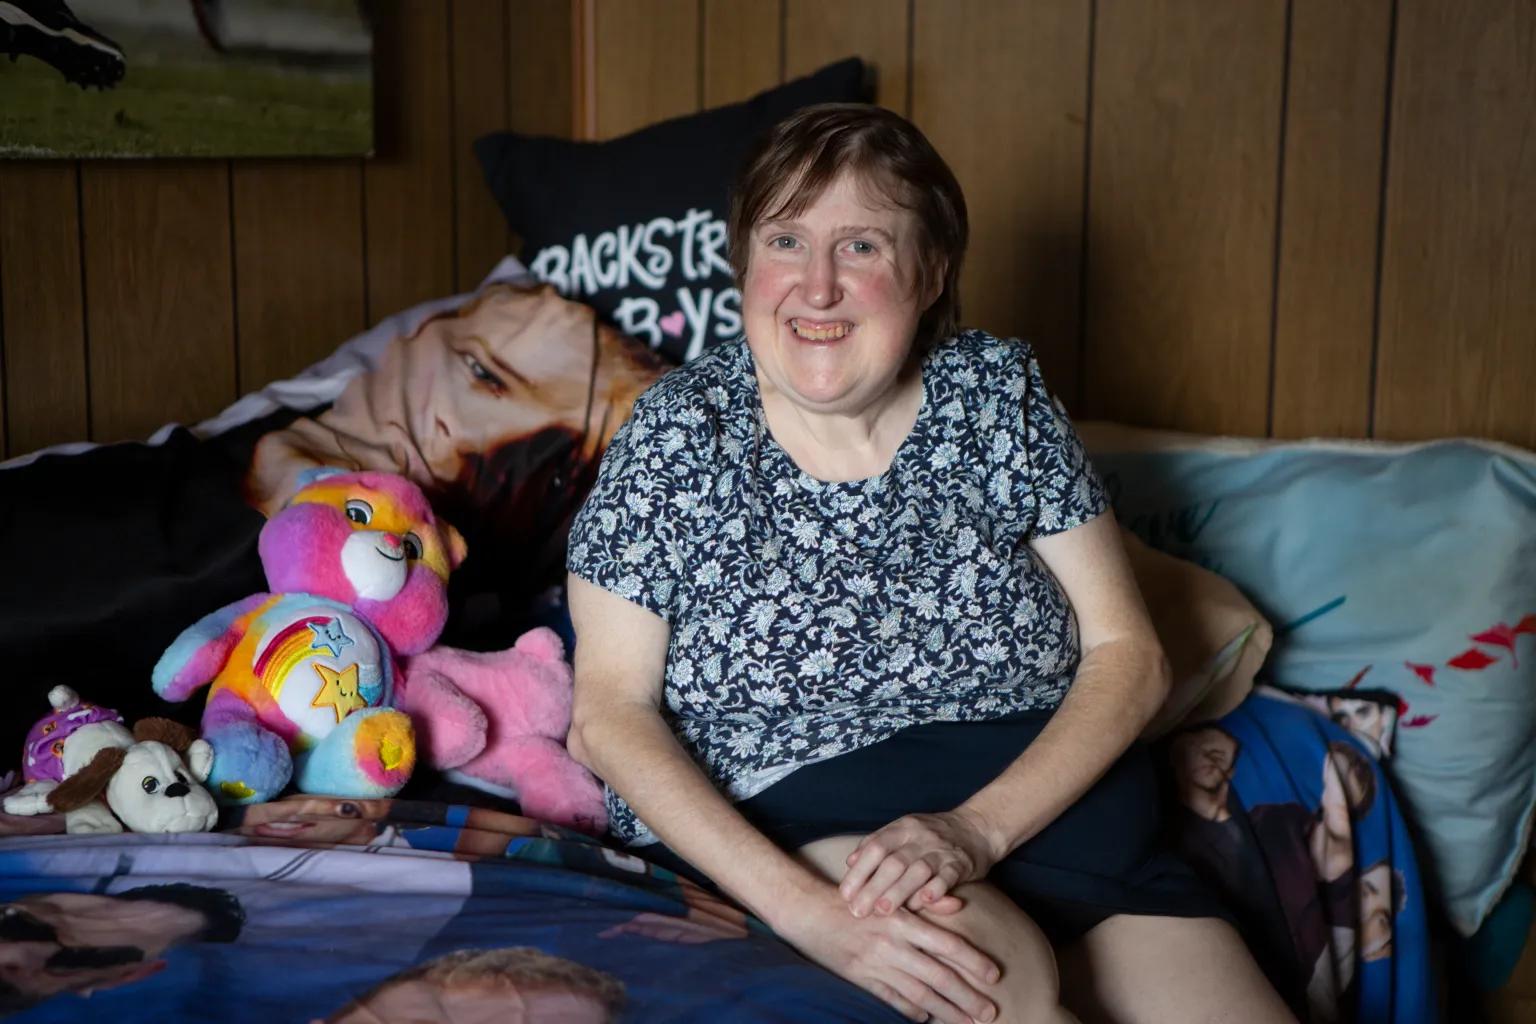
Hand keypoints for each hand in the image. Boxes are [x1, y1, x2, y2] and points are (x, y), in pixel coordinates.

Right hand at [774, 880, 999, 1023]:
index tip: (993, 975)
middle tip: (989, 1012)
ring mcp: (876, 964)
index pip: (946, 944)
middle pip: (938, 976)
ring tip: (967, 1022)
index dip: (972, 961)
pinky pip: (891, 1000)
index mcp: (903, 921)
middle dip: (967, 997)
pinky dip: (911, 1011)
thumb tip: (957, 904)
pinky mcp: (861, 978)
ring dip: (946, 1011)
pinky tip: (927, 1019)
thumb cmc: (853, 898)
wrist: (808, 911)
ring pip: (920, 993)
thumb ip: (924, 901)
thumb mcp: (888, 894)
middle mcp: (892, 945)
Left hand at [841, 809, 1000, 917]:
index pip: (875, 847)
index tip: (844, 894)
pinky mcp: (961, 864)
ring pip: (918, 870)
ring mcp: (941, 850)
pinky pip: (947, 877)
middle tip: (858, 911)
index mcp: (902, 828)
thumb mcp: (903, 832)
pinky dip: (935, 890)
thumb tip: (849, 863)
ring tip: (883, 911)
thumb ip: (877, 845)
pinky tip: (923, 902)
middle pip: (893, 862)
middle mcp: (920, 837)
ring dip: (899, 892)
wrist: (977, 828)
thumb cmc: (932, 836)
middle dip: (873, 887)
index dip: (858, 871)